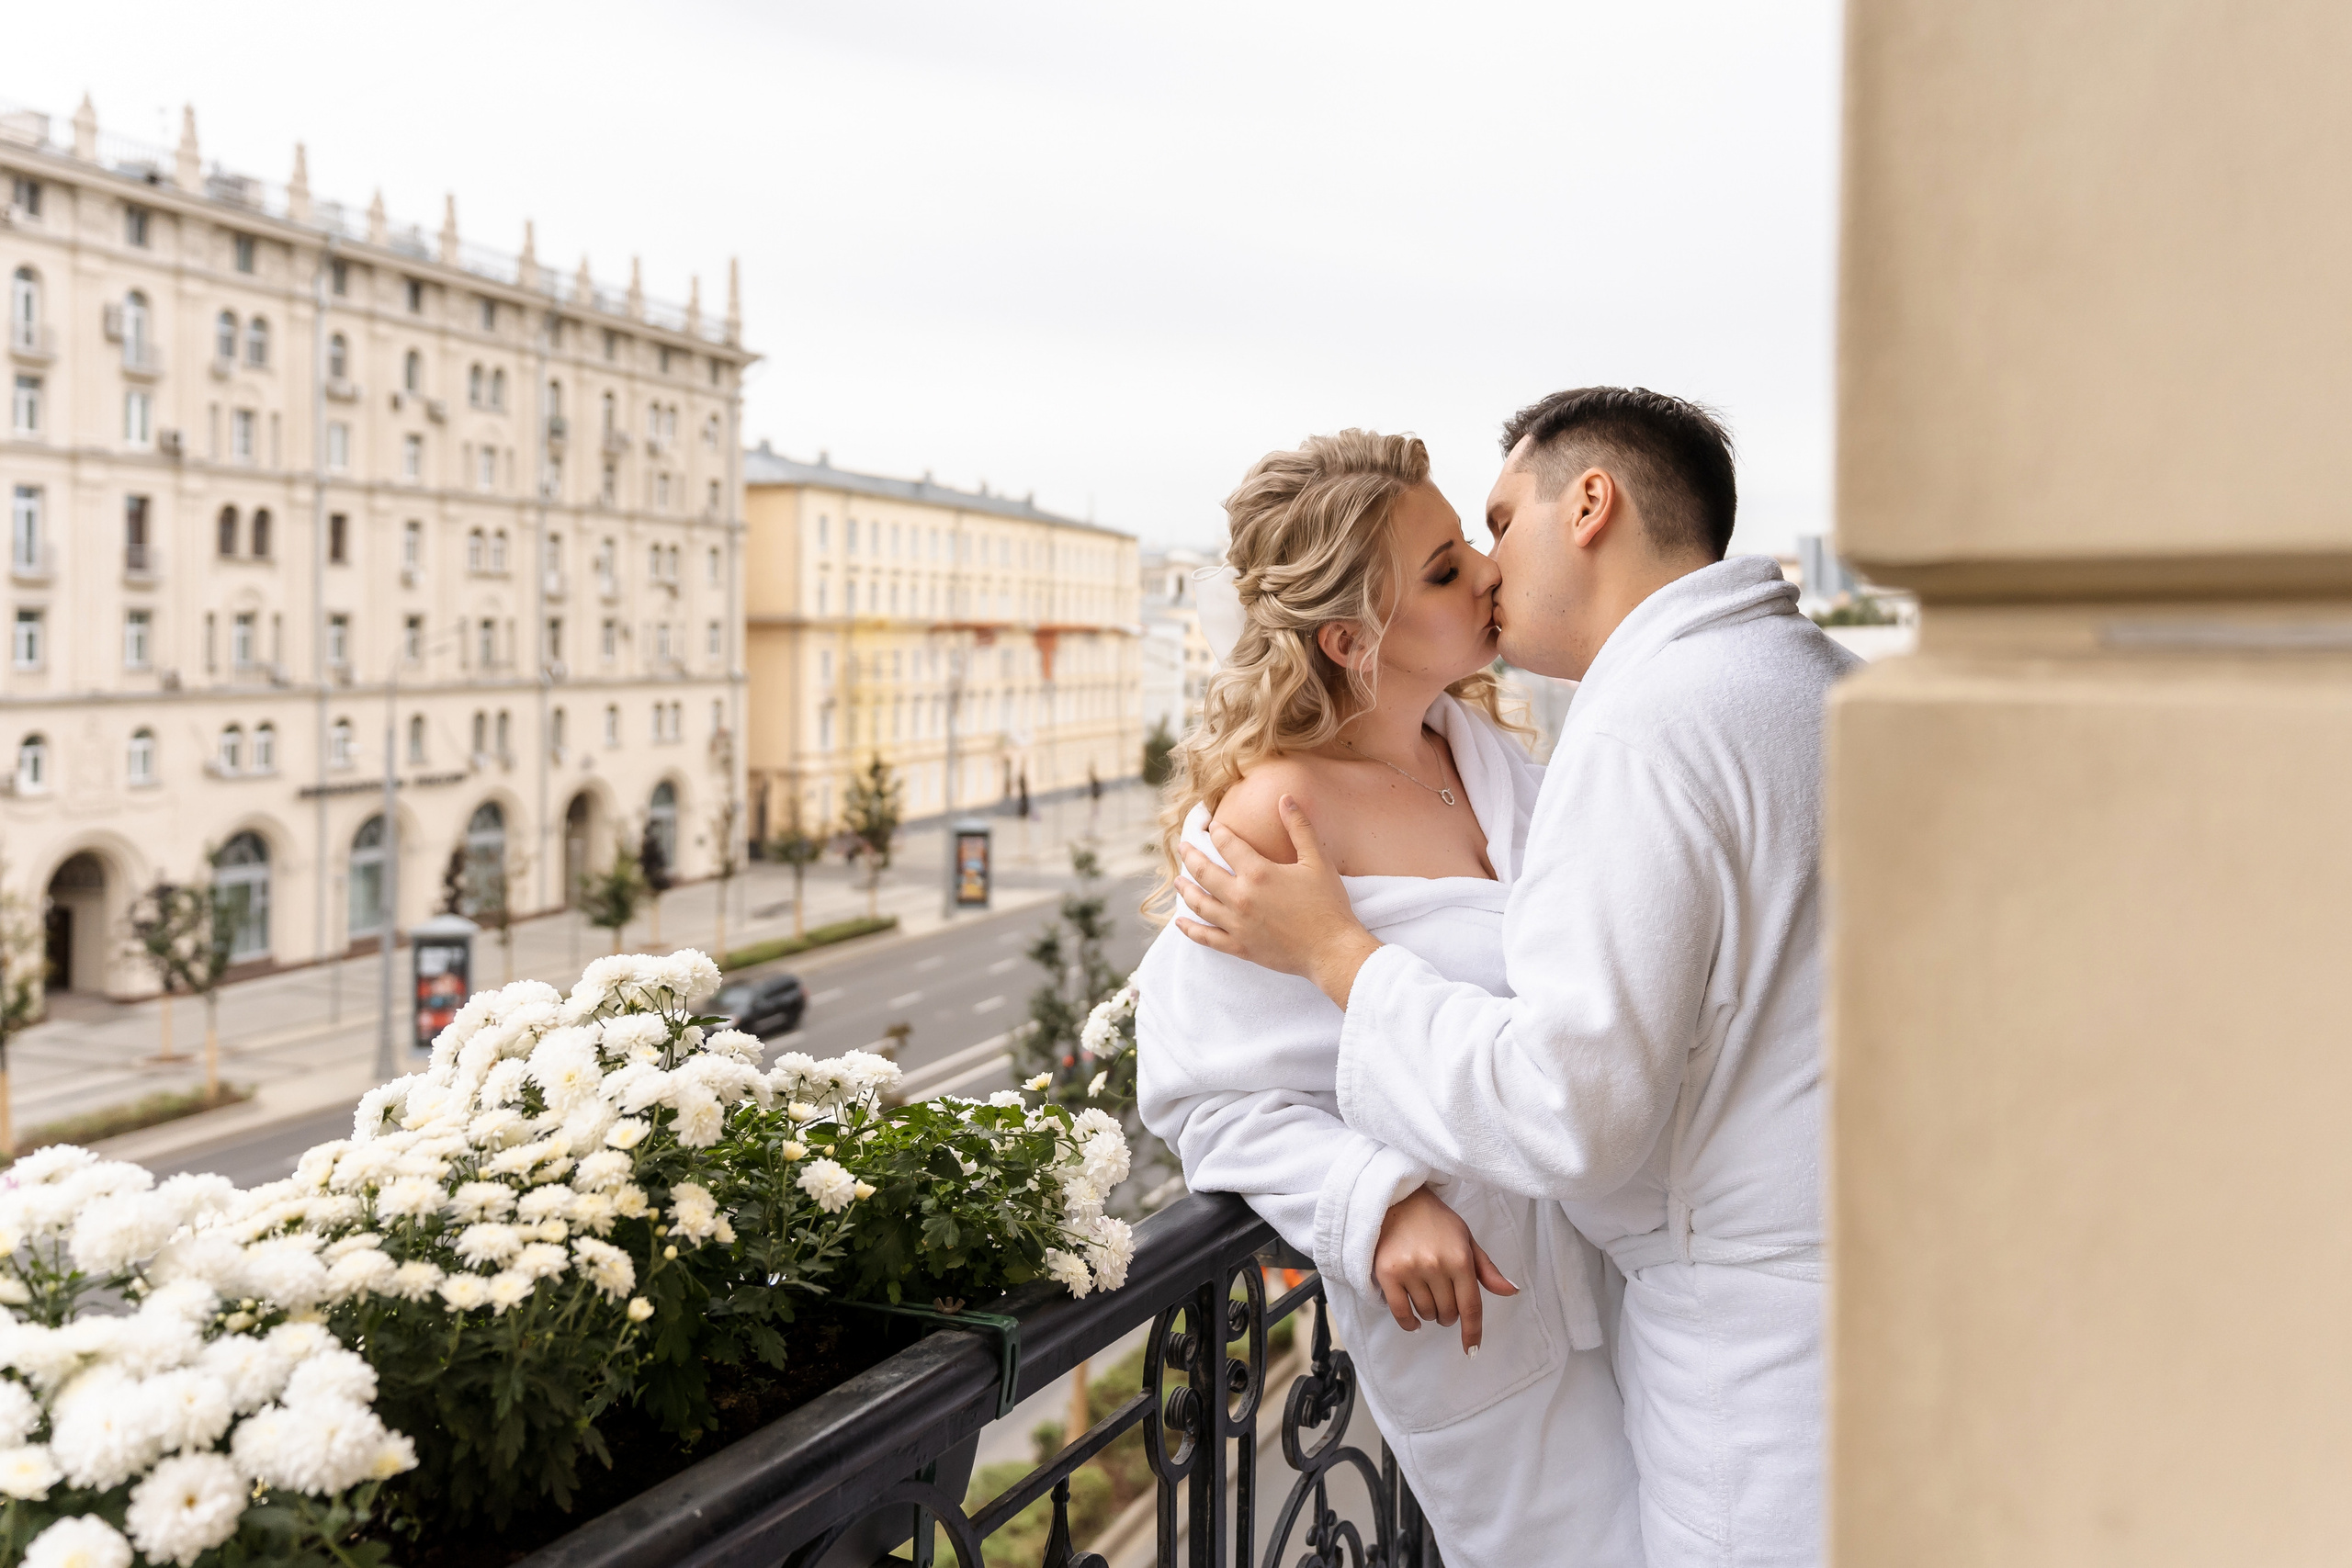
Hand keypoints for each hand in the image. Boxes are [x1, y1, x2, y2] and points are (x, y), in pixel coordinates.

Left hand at [1175, 795, 1383, 1006]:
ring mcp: (1236, 924)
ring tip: (1177, 881)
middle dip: (1190, 856)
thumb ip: (1299, 827)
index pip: (1227, 844)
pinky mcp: (1239, 947)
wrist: (1332, 950)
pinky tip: (1180, 922)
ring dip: (1185, 889)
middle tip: (1182, 847)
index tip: (1212, 826)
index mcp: (1258, 873)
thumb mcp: (1317, 860)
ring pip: (1199, 903)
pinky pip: (1206, 937)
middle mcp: (1240, 897)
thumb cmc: (1328, 904)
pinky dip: (1190, 930)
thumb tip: (1285, 797)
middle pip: (1204, 872)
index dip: (1217, 832)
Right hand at [1371, 1187, 1517, 1354]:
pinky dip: (1409, 1323)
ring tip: (1427, 1296)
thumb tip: (1512, 1291)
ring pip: (1426, 1313)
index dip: (1473, 1332)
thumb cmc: (1436, 1221)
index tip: (1472, 1350)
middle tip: (1444, 1300)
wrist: (1397, 1200)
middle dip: (1449, 1315)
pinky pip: (1401, 1312)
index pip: (1471, 1306)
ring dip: (1429, 1314)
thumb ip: (1487, 1270)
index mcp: (1460, 1258)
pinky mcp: (1387, 1272)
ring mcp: (1410, 1269)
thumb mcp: (1466, 1240)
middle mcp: (1436, 1265)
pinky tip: (1414, 1322)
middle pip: (1448, 1313)